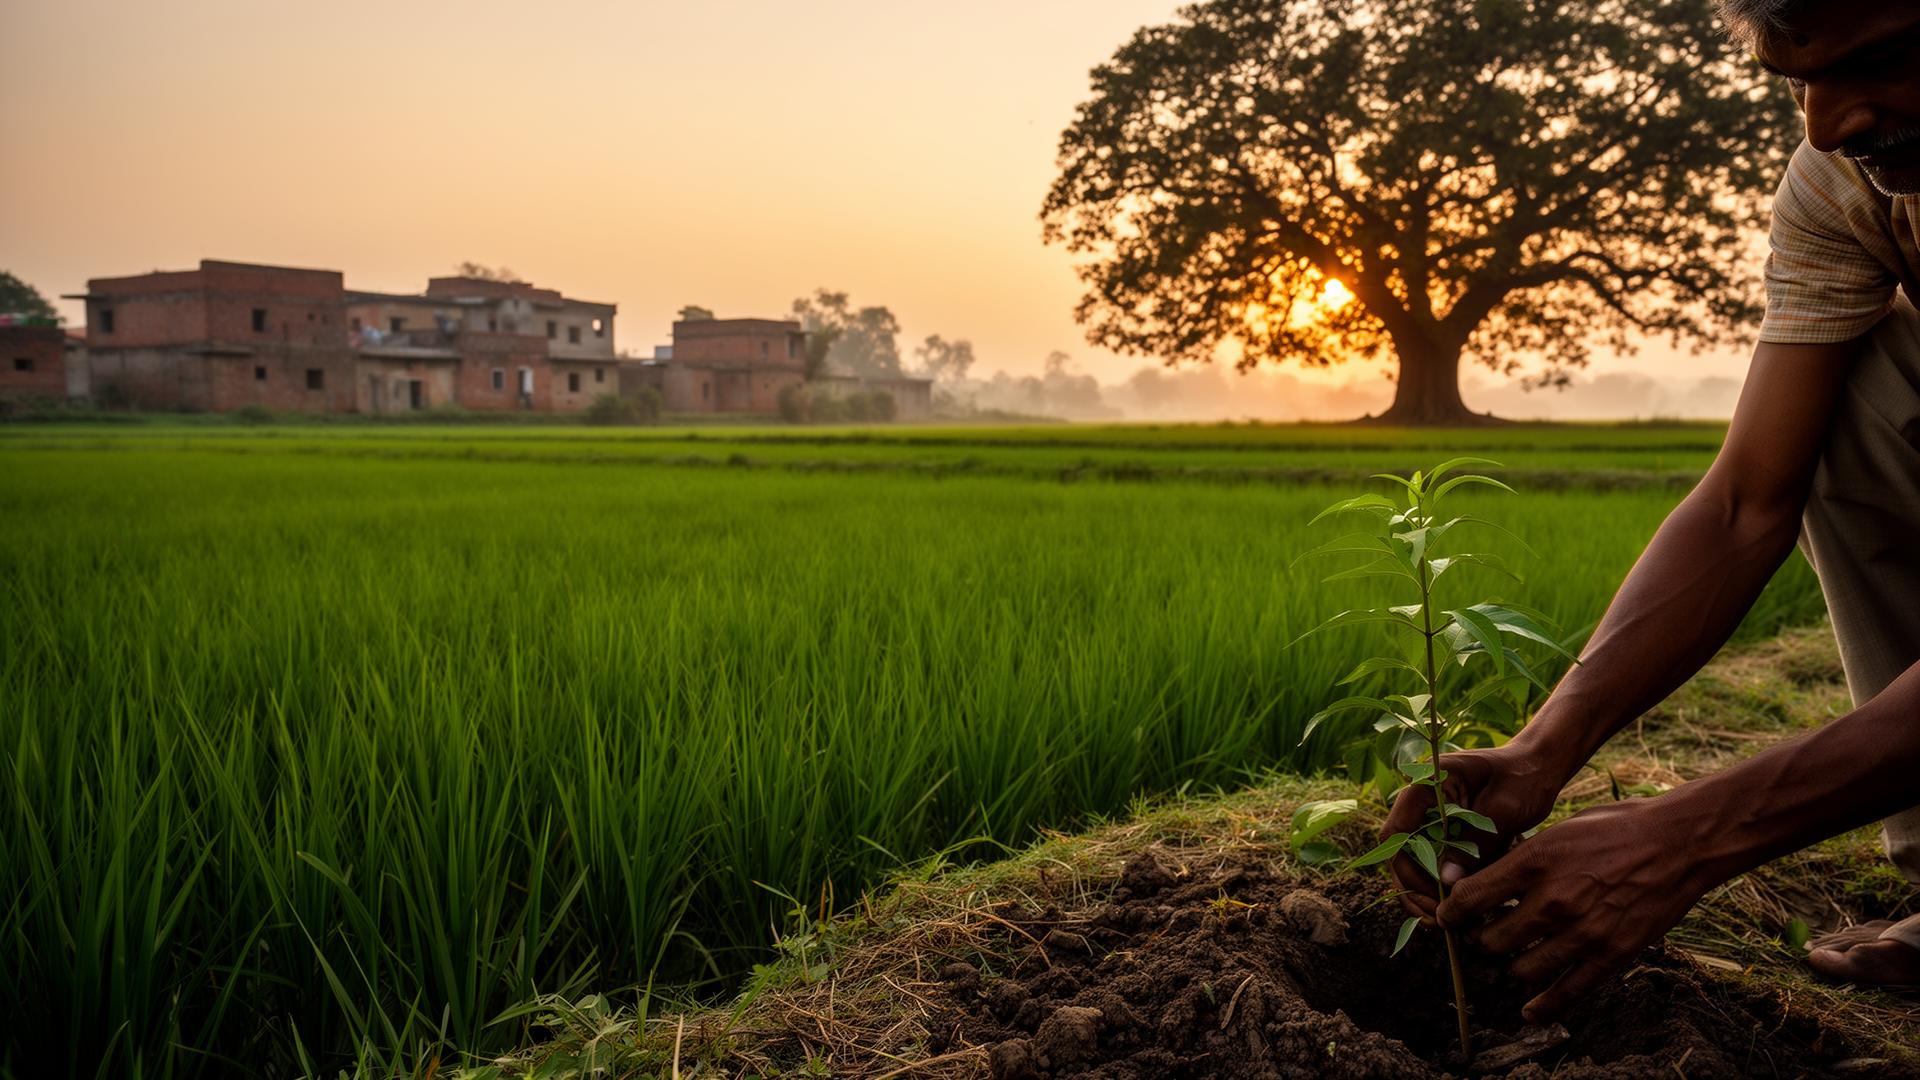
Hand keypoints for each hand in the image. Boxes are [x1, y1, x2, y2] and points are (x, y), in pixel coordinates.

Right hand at [1381, 744, 1561, 921]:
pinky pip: (1436, 863)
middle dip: (1415, 890)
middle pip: (1401, 853)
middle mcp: (1420, 804)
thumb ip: (1476, 842)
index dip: (1408, 871)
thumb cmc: (1524, 777)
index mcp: (1425, 786)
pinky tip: (1463, 908)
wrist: (1540, 765)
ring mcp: (1431, 819)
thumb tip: (1447, 882)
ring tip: (1451, 922)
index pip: (1397, 834)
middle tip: (1440, 920)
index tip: (1436, 897)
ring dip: (1428, 893)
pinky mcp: (1447, 833)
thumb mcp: (1504, 808)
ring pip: (1416, 863)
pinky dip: (1446, 886)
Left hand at [1436, 797, 1719, 1022]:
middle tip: (1482, 935)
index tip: (1448, 916)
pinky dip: (1543, 1007)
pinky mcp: (1611, 954)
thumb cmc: (1614, 828)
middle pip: (1491, 939)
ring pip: (1521, 969)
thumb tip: (1475, 882)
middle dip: (1480, 940)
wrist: (1678, 842)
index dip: (1451, 912)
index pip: (1470, 899)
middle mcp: (1554, 900)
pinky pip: (1567, 993)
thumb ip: (1518, 860)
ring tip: (1513, 956)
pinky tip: (1530, 1011)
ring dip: (1510, 966)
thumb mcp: (1556, 831)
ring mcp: (1583, 931)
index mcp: (1534, 862)